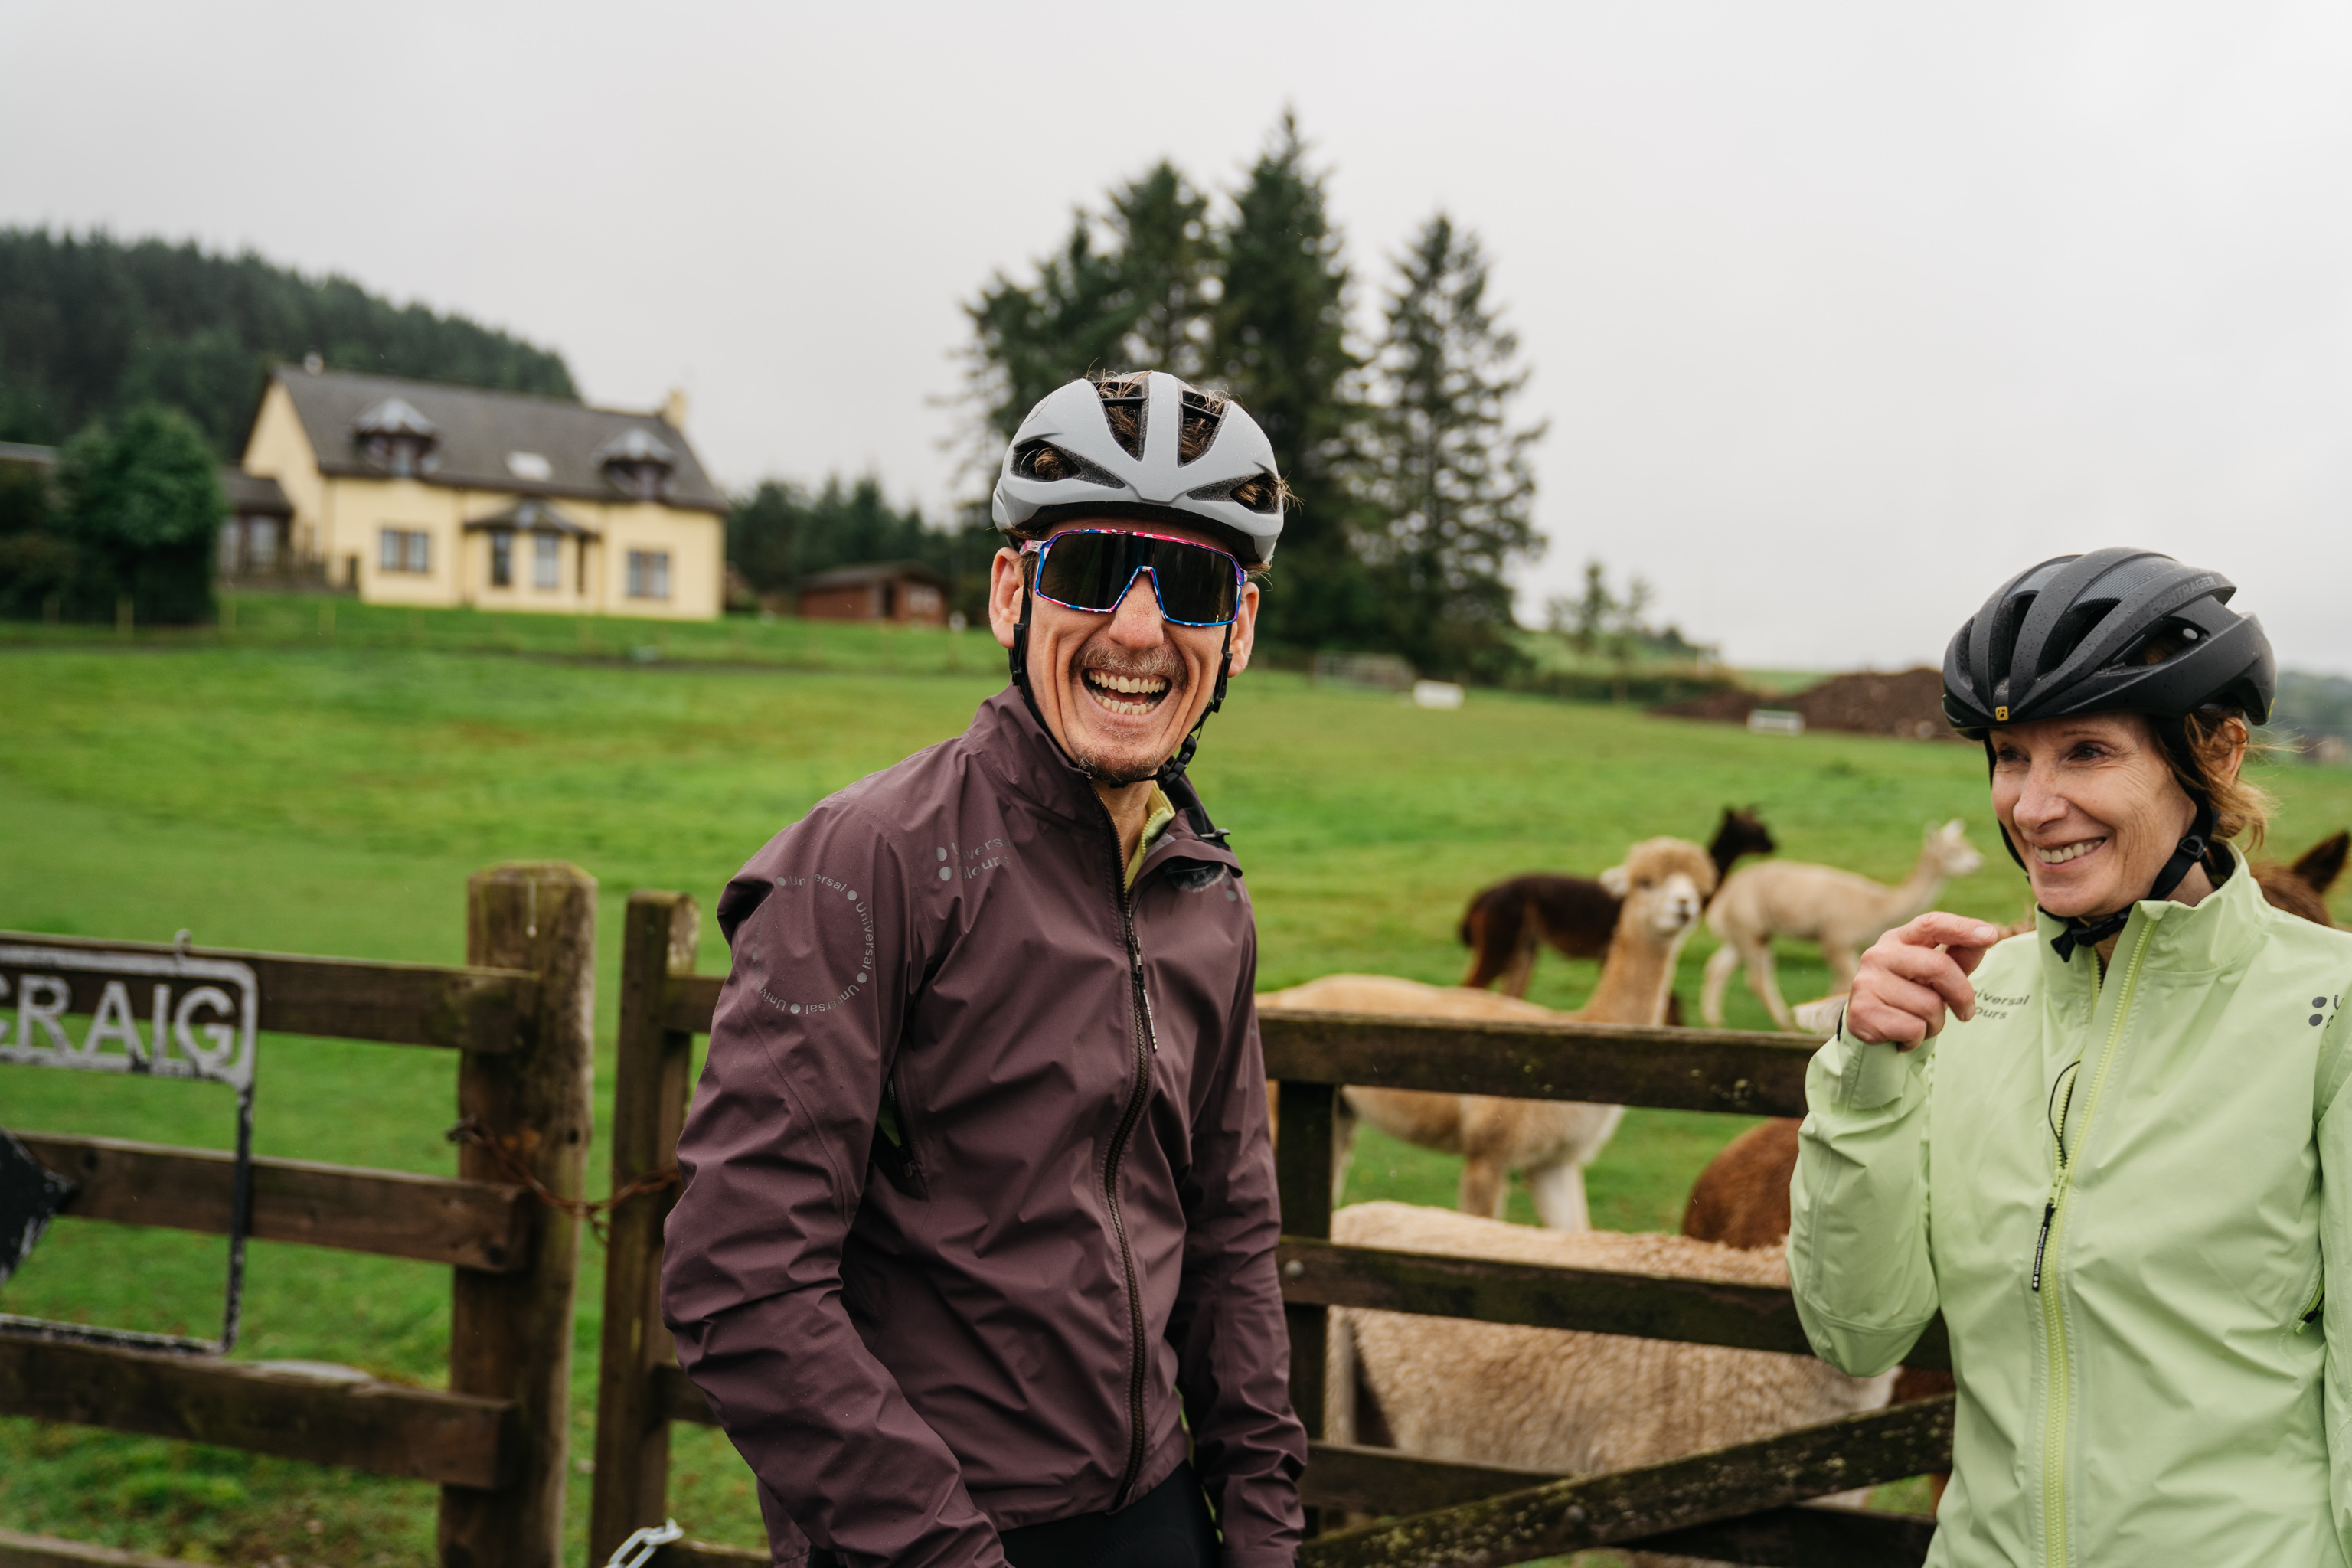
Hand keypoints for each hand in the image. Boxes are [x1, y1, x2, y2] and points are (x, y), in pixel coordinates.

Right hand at [1846, 912, 2004, 1049]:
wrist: (1868, 1026)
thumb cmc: (1908, 995)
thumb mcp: (1934, 975)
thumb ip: (1959, 957)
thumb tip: (1986, 938)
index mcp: (1898, 939)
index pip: (1931, 924)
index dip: (1961, 928)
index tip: (1990, 935)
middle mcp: (1878, 955)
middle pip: (1939, 967)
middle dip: (1962, 995)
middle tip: (1966, 1013)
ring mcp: (1867, 982)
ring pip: (1929, 1006)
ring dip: (1935, 1024)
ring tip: (1919, 1024)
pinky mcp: (1863, 1012)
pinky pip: (1913, 1029)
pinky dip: (1916, 1040)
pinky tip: (1902, 1036)